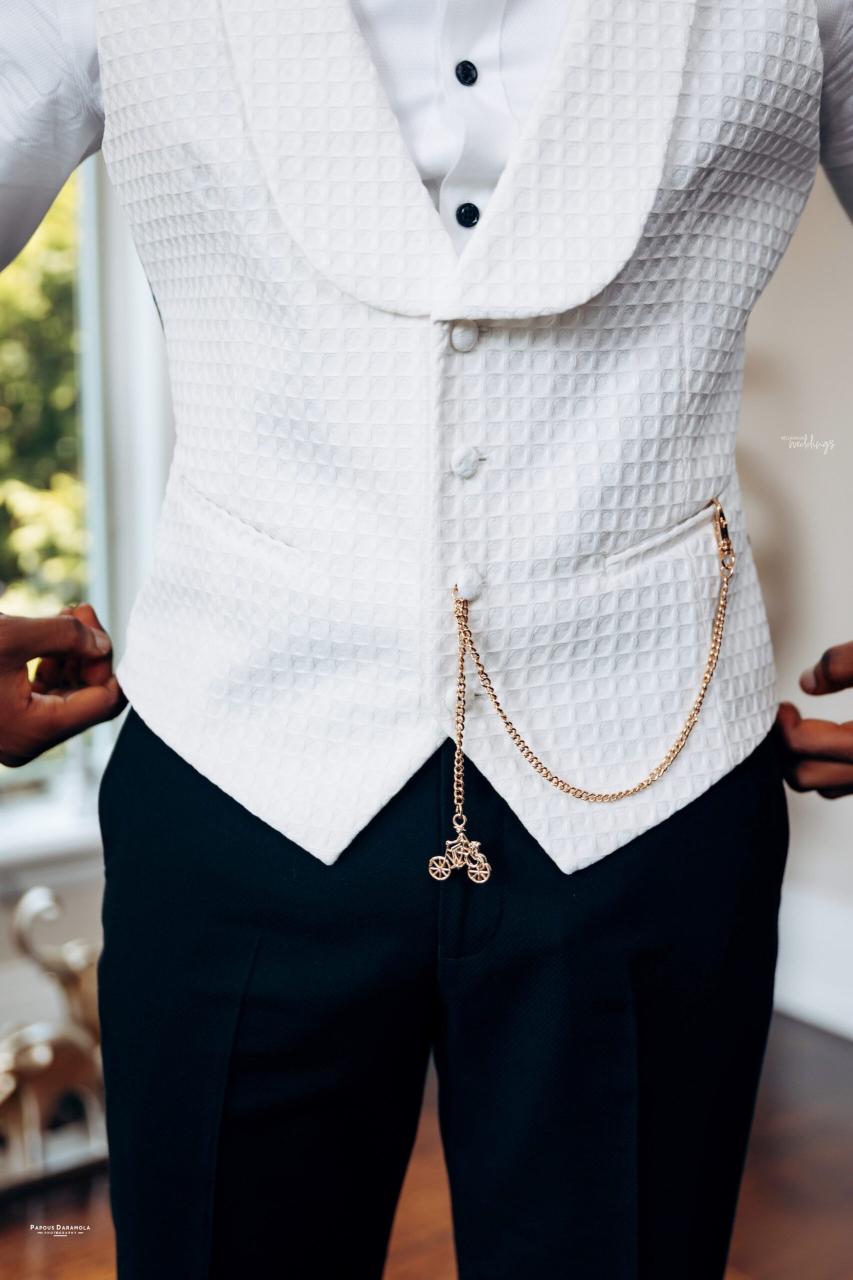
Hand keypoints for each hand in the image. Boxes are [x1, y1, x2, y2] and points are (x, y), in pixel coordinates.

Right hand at [0, 603, 125, 766]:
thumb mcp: (11, 636)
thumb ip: (65, 636)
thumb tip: (102, 644)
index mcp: (35, 731)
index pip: (103, 702)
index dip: (105, 660)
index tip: (90, 623)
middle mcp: (28, 741)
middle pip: (86, 697)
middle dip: (88, 652)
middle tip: (79, 612)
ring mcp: (16, 734)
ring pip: (65, 695)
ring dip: (70, 656)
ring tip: (64, 618)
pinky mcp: (6, 721)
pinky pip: (43, 696)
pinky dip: (50, 666)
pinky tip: (47, 636)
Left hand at [775, 641, 852, 798]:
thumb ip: (845, 664)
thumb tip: (807, 682)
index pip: (801, 747)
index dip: (782, 724)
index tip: (783, 705)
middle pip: (802, 776)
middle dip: (786, 746)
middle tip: (785, 715)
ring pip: (822, 786)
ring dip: (803, 758)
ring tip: (801, 723)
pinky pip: (839, 785)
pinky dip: (823, 764)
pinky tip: (824, 735)